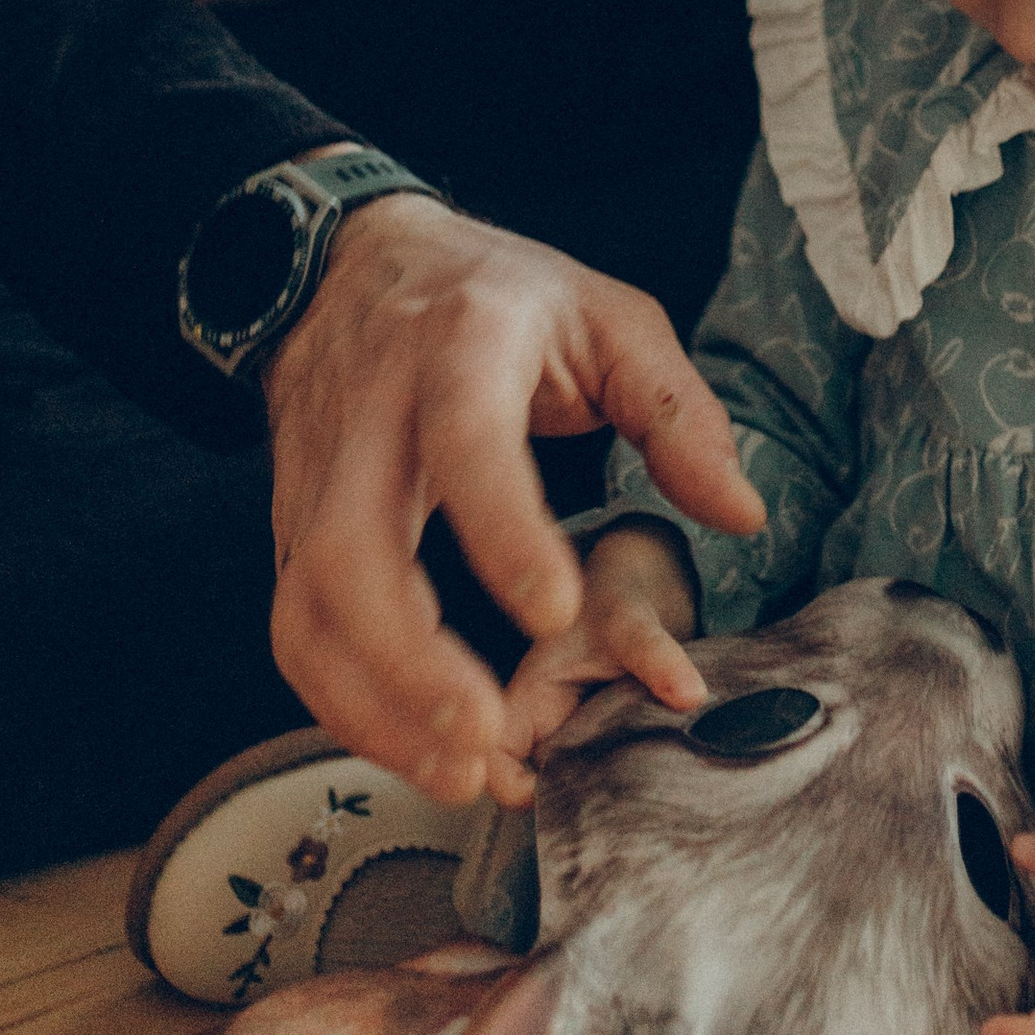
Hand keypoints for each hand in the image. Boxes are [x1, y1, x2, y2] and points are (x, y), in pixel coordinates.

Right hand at [261, 194, 760, 809]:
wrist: (351, 264)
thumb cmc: (492, 294)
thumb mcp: (604, 316)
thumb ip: (676, 412)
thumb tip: (741, 514)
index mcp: (461, 348)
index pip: (465, 440)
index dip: (501, 529)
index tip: (554, 612)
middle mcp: (371, 417)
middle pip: (351, 549)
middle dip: (408, 662)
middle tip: (484, 735)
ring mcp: (317, 477)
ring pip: (307, 606)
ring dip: (372, 704)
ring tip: (457, 770)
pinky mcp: (293, 526)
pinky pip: (296, 630)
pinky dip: (342, 703)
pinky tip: (411, 747)